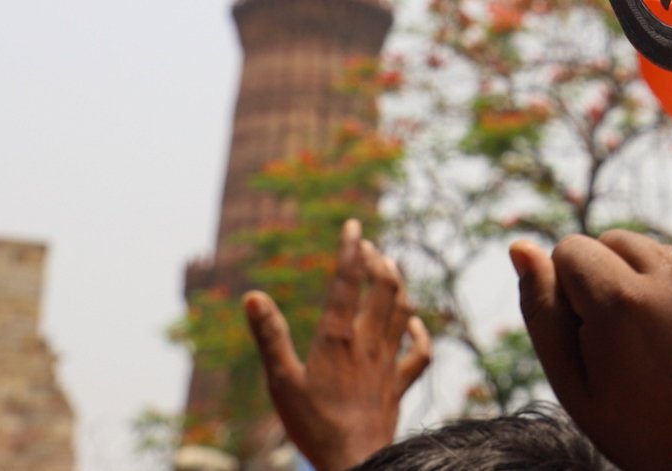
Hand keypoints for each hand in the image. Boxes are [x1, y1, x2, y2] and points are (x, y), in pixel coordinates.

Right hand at [243, 219, 432, 470]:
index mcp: (338, 338)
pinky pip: (419, 353)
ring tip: (391, 268)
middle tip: (369, 246)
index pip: (348, 282)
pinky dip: (419, 332)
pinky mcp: (398, 386)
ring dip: (399, 286)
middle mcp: (369, 344)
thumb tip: (252, 296)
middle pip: (384, 288)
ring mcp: (388, 363)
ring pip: (403, 311)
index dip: (351, 250)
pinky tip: (414, 322)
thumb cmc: (313, 425)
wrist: (353, 462)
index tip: (354, 225)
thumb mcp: (281, 381)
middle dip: (378, 261)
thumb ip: (269, 337)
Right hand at [511, 231, 671, 470]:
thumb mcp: (573, 385)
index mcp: (621, 302)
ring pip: (660, 251)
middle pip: (616, 240)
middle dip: (606, 276)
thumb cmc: (637, 432)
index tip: (586, 334)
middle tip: (618, 338)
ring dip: (647, 281)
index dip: (568, 291)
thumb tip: (521, 247)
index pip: (571, 248)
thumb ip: (541, 312)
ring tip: (655, 342)